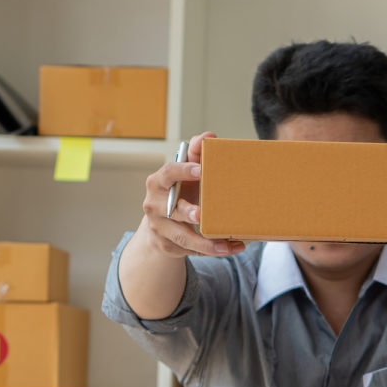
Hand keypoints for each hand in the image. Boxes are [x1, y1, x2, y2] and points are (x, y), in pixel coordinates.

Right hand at [140, 131, 244, 258]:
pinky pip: (192, 250)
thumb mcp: (184, 173)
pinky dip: (212, 249)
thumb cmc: (179, 191)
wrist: (161, 223)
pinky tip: (232, 247)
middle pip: (171, 210)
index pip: (168, 174)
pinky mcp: (168, 246)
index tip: (201, 170)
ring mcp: (160, 228)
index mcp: (158, 183)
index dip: (183, 171)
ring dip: (205, 243)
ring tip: (226, 245)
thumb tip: (209, 136)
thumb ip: (195, 154)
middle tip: (200, 214)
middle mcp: (154, 206)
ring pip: (182, 237)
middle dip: (186, 212)